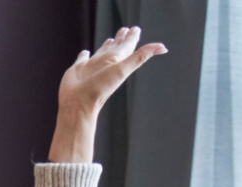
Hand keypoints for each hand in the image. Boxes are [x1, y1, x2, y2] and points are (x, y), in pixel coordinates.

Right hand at [50, 26, 165, 163]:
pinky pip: (82, 59)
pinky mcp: (78, 69)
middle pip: (115, 47)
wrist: (78, 103)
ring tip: (110, 39)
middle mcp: (106, 63)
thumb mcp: (124, 69)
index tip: (135, 29)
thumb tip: (163, 47)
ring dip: (106, 45)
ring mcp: (92, 66)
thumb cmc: (100, 88)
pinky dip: (83, 55)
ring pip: (100, 52)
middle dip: (120, 38)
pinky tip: (85, 52)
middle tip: (125, 30)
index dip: (132, 37)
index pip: (127, 45)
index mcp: (117, 60)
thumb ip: (141, 56)